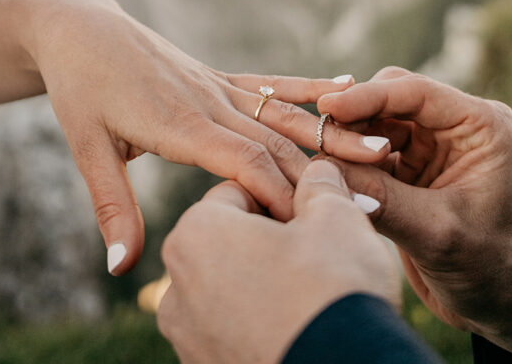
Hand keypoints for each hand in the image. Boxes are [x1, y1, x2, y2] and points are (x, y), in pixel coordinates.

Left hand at [21, 0, 390, 273]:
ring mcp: (218, 85)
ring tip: (381, 148)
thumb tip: (121, 269)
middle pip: (277, 139)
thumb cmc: (82, 90)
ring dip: (331, 132)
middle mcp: (209, 101)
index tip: (315, 223)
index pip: (242, 160)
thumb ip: (112, 207)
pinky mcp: (220, 76)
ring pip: (284, 112)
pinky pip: (271, 83)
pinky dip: (309, 85)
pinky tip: (347, 81)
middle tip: (371, 198)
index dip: (279, 191)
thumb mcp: (88, 149)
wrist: (83, 30)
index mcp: (180, 122)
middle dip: (322, 171)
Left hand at [158, 158, 400, 363]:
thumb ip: (318, 184)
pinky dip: (262, 322)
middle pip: (229, 240)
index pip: (239, 191)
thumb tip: (317, 173)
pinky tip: (299, 325)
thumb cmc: (334, 287)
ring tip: (311, 293)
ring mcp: (188, 338)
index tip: (314, 218)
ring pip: (232, 287)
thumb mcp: (335, 215)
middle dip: (270, 240)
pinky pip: (234, 329)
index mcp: (195, 234)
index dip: (283, 198)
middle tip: (318, 253)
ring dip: (265, 282)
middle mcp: (176, 287)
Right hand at [318, 68, 511, 354]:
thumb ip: (384, 199)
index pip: (417, 93)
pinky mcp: (412, 164)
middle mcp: (458, 124)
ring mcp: (433, 143)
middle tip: (319, 137)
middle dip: (355, 114)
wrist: (497, 303)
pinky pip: (371, 147)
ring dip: (348, 136)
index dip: (369, 96)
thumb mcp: (436, 234)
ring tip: (321, 159)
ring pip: (376, 119)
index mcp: (482, 125)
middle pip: (392, 97)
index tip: (328, 105)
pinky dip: (350, 157)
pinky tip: (329, 171)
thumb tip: (326, 171)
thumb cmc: (485, 269)